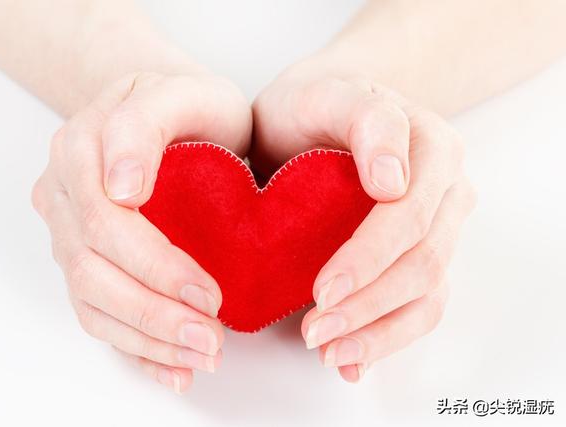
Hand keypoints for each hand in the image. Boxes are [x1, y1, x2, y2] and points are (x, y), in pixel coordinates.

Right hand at [32, 70, 251, 392]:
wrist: (174, 114)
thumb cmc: (190, 106)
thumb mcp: (184, 93)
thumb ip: (145, 125)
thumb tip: (120, 188)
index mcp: (80, 148)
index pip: (106, 221)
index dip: (156, 265)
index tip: (209, 293)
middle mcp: (63, 194)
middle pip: (93, 269)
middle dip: (153, 313)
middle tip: (211, 338)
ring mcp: (67, 231)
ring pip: (91, 300)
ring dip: (146, 338)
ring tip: (200, 357)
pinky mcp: (84, 260)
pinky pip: (97, 313)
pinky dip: (134, 347)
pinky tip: (172, 368)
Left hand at [252, 56, 475, 381]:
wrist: (316, 112)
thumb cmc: (315, 105)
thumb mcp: (329, 95)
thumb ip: (368, 123)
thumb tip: (395, 181)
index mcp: (433, 150)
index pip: (408, 217)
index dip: (368, 260)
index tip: (322, 290)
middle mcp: (446, 193)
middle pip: (422, 263)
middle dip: (369, 306)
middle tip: (314, 331)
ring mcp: (438, 228)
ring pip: (427, 294)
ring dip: (381, 332)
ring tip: (331, 353)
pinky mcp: (419, 254)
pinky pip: (419, 304)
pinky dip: (388, 335)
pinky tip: (352, 359)